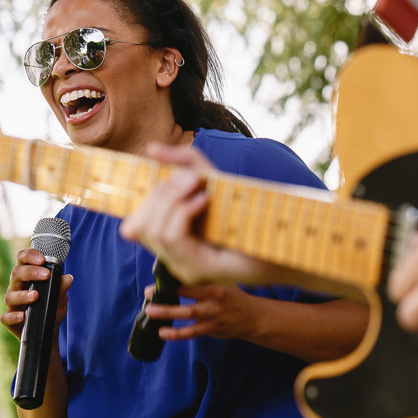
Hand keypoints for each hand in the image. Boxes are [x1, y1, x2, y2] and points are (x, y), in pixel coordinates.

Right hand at [1, 247, 72, 337]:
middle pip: (16, 274)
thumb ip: (62, 287)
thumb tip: (68, 278)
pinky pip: (6, 317)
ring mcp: (12, 304)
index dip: (30, 255)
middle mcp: (17, 287)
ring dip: (23, 295)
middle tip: (46, 275)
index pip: (23, 260)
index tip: (42, 259)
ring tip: (36, 296)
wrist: (49, 331)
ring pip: (10, 296)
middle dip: (31, 272)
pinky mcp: (9, 320)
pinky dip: (13, 316)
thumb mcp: (60, 297)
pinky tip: (22, 316)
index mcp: (27, 277)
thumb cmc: (52, 308)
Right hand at [120, 143, 272, 284]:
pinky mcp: (200, 268)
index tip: (174, 177)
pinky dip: (183, 212)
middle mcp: (173, 259)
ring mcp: (184, 268)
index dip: (145, 198)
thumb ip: (185, 163)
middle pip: (138, 225)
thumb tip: (151, 149)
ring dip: (172, 199)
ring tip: (198, 186)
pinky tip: (203, 200)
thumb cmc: (249, 212)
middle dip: (160, 193)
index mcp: (172, 242)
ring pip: (154, 229)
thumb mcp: (213, 181)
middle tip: (191, 177)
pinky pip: (173, 237)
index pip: (133, 225)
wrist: (284, 239)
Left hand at [144, 282, 255, 341]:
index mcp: (217, 282)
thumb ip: (204, 274)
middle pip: (188, 296)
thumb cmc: (232, 295)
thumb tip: (179, 260)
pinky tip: (163, 333)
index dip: (174, 278)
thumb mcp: (223, 279)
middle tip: (148, 294)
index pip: (193, 278)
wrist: (252, 316)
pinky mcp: (213, 328)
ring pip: (188, 314)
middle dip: (166, 296)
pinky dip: (177, 334)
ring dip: (168, 314)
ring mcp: (215, 314)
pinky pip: (192, 332)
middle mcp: (216, 297)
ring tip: (150, 312)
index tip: (157, 278)